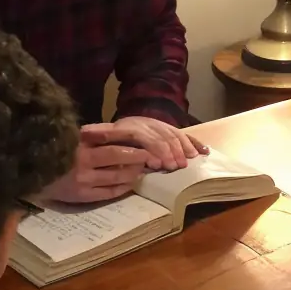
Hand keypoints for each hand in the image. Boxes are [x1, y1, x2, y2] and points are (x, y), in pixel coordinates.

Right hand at [40, 133, 151, 202]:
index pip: (111, 143)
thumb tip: (121, 136)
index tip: (146, 144)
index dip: (131, 145)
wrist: (29, 176)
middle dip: (137, 157)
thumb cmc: (53, 153)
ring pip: (116, 177)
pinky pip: (109, 192)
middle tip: (151, 157)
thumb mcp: (71, 139)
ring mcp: (82, 181)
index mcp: (78, 144)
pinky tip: (131, 182)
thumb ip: (92, 138)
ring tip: (143, 169)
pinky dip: (123, 187)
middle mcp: (81, 162)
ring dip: (133, 173)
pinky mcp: (82, 196)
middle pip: (116, 157)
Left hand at [88, 117, 208, 172]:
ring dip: (182, 149)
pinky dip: (195, 143)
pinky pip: (185, 135)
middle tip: (174, 166)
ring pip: (174, 135)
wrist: (125, 124)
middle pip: (161, 135)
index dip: (151, 148)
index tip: (156, 163)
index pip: (141, 135)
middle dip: (168, 151)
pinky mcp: (170, 130)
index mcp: (128, 126)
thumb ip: (98, 135)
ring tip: (186, 163)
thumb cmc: (110, 137)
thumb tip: (86, 135)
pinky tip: (203, 152)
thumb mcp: (100, 135)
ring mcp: (160, 126)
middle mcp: (147, 123)